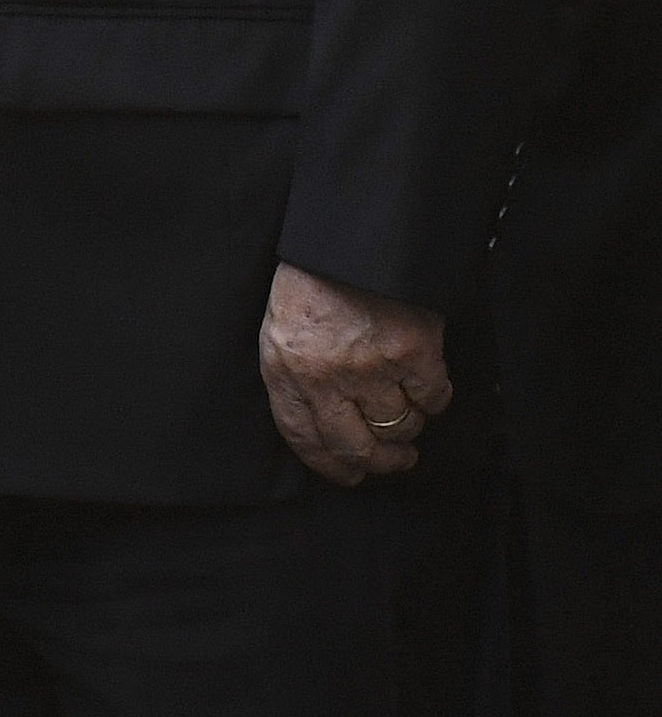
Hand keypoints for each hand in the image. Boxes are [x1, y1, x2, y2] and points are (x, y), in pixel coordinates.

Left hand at [259, 261, 451, 484]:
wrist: (351, 240)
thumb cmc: (314, 282)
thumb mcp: (283, 329)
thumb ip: (297, 378)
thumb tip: (325, 428)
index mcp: (284, 367)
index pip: (302, 437)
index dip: (330, 466)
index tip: (350, 476)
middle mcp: (325, 376)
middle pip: (356, 448)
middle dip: (380, 462)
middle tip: (397, 459)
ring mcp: (370, 368)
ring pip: (399, 426)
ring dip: (408, 424)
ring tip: (406, 406)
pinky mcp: (413, 355)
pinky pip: (433, 399)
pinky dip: (434, 397)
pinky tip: (425, 380)